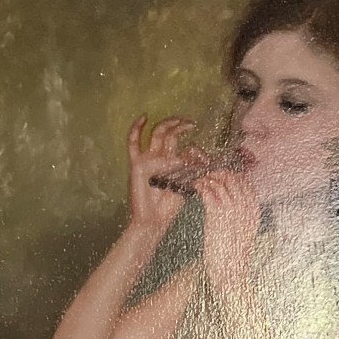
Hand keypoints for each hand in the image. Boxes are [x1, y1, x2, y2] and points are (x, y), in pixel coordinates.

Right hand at [126, 116, 198, 237]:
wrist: (154, 221)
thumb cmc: (169, 207)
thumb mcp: (186, 185)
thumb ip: (191, 169)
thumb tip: (198, 156)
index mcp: (169, 163)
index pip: (182, 147)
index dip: (196, 149)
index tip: (205, 158)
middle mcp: (158, 158)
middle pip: (169, 134)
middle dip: (180, 125)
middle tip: (190, 123)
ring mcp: (147, 159)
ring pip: (158, 134)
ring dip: (171, 125)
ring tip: (184, 123)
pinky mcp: (137, 164)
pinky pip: (134, 143)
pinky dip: (137, 129)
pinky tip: (144, 117)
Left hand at [198, 167, 259, 298]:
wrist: (230, 270)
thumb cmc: (234, 255)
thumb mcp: (245, 232)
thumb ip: (243, 216)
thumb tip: (234, 205)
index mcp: (253, 210)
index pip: (245, 183)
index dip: (232, 177)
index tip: (222, 178)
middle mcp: (244, 206)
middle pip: (232, 178)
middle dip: (218, 174)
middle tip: (209, 177)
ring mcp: (231, 208)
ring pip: (219, 182)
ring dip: (207, 179)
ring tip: (200, 182)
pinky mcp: (216, 213)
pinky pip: (208, 191)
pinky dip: (201, 186)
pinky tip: (196, 188)